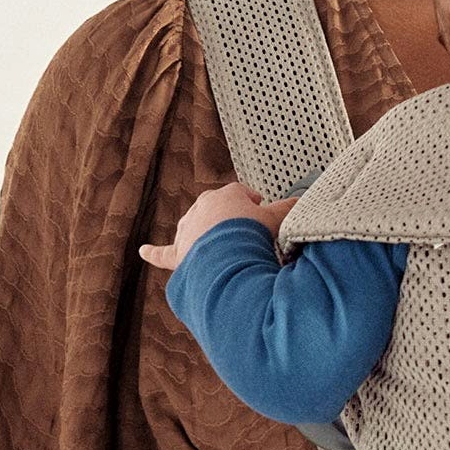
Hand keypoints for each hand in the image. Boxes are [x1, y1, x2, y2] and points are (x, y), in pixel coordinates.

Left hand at [138, 182, 300, 272]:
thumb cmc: (252, 235)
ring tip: (222, 249)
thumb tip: (305, 200)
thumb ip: (290, 210)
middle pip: (216, 209)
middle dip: (229, 220)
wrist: (229, 256)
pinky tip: (144, 251)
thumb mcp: (277, 220)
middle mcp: (203, 208)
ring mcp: (189, 230)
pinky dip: (154, 253)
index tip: (261, 212)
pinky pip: (164, 253)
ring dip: (205, 235)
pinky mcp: (179, 253)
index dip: (252, 204)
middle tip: (245, 233)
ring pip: (195, 228)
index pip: (240, 193)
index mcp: (227, 196)